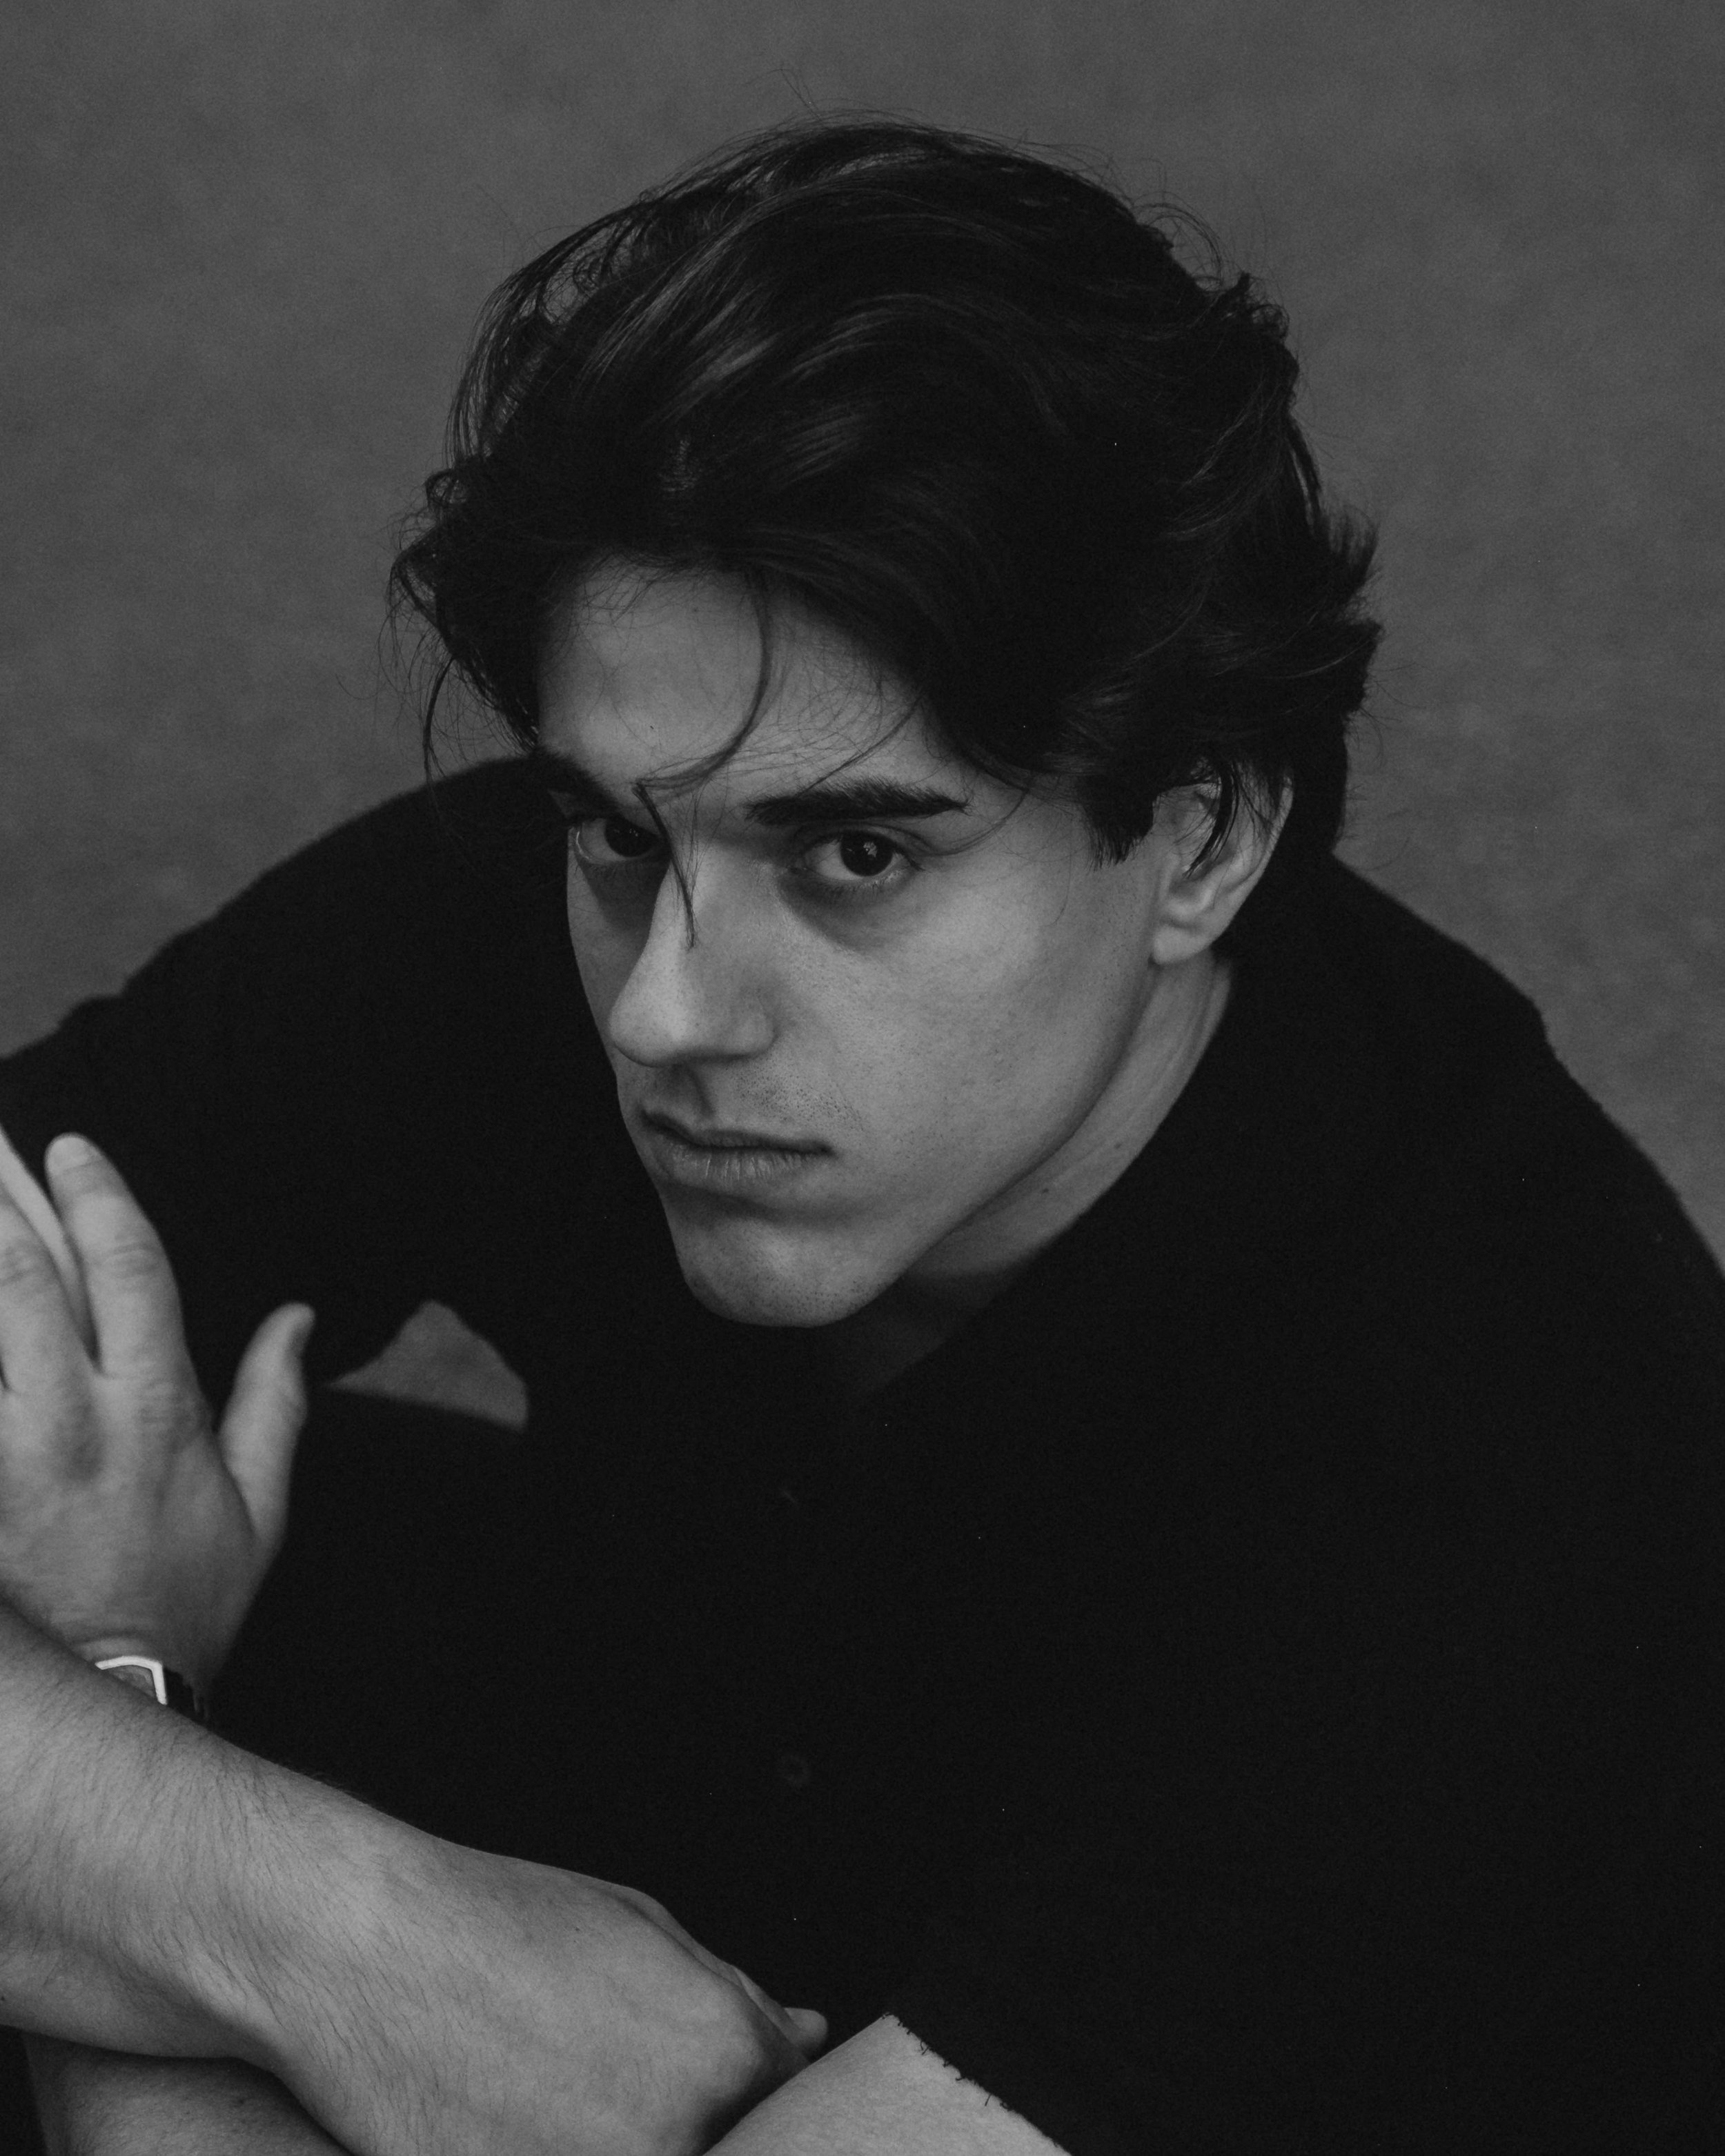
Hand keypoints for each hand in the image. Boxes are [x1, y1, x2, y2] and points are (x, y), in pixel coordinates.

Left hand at [0, 1129, 312, 1687]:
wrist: (105, 1700)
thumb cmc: (185, 1603)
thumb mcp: (260, 1510)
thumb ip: (275, 1405)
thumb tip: (296, 1317)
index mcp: (156, 1410)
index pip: (128, 1270)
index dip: (99, 1197)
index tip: (71, 1148)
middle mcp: (74, 1418)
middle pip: (26, 1275)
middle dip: (3, 1194)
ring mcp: (7, 1454)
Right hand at [269, 1835, 825, 2155]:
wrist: (364, 1952)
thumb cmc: (500, 1925)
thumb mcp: (640, 1930)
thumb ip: (730, 1997)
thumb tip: (805, 2033)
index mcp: (725, 2052)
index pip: (785, 2100)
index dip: (750, 2087)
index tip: (696, 2077)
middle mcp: (681, 2134)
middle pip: (726, 2145)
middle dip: (694, 2118)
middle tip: (610, 2081)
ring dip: (625, 2136)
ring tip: (559, 2093)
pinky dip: (558, 2152)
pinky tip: (521, 2115)